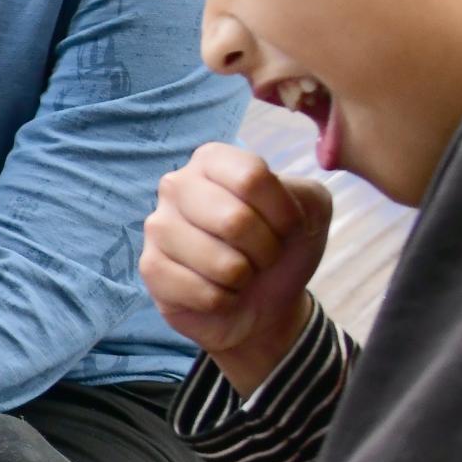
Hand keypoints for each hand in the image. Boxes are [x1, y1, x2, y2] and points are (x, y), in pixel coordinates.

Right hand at [139, 144, 333, 395]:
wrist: (264, 300)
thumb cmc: (282, 247)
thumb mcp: (310, 210)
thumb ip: (303, 194)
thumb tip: (277, 208)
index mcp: (212, 160)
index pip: (252, 177)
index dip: (284, 214)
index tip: (288, 229)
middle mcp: (177, 185)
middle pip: (235, 220)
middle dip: (266, 250)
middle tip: (262, 255)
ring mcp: (159, 227)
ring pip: (221, 263)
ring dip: (244, 278)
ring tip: (239, 273)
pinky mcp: (151, 268)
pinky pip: (203, 293)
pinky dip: (224, 301)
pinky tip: (218, 292)